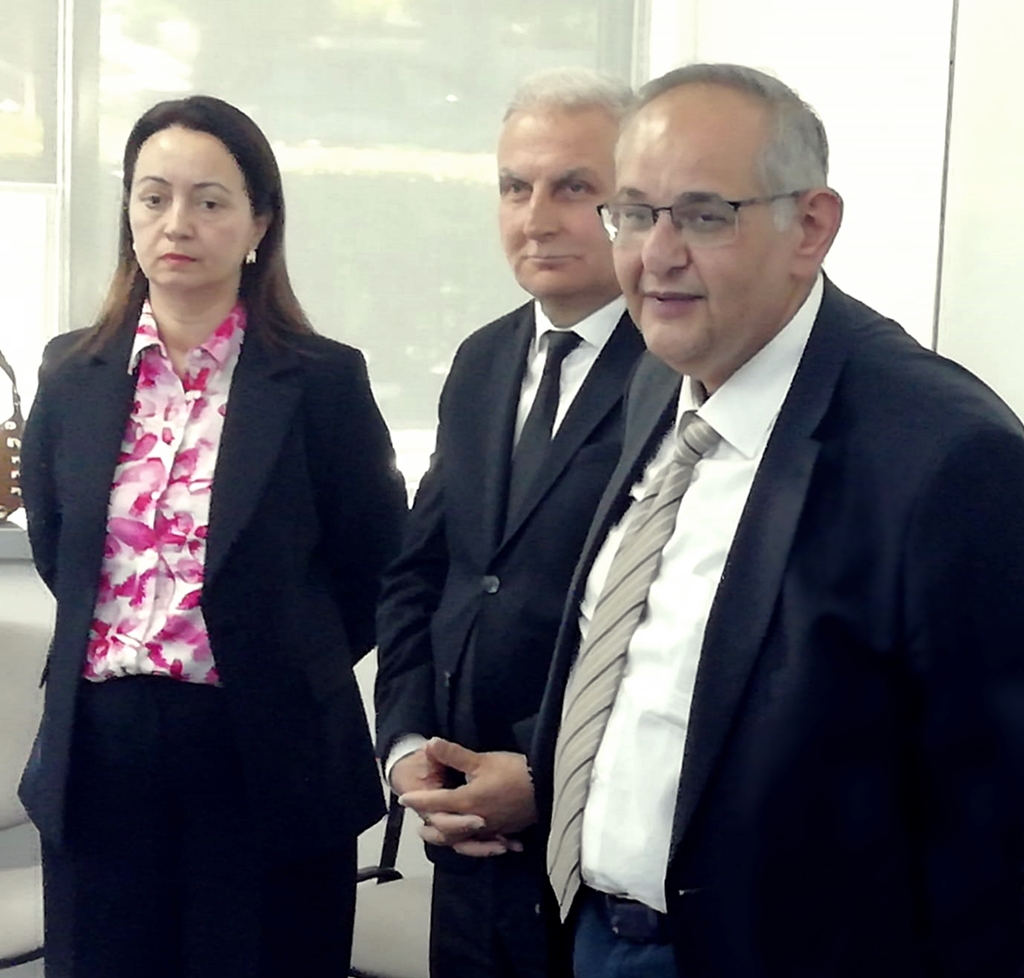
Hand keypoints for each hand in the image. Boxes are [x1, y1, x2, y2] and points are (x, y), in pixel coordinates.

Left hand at [398, 737, 536, 854]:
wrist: (546, 787)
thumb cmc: (514, 771)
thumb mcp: (482, 760)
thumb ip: (454, 754)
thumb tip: (431, 743)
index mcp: (467, 802)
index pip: (435, 803)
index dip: (418, 800)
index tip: (403, 799)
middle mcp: (475, 820)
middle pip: (445, 830)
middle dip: (430, 826)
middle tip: (418, 823)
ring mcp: (489, 829)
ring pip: (462, 840)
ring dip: (446, 837)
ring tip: (438, 834)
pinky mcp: (502, 831)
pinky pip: (481, 842)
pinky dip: (472, 843)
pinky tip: (473, 840)